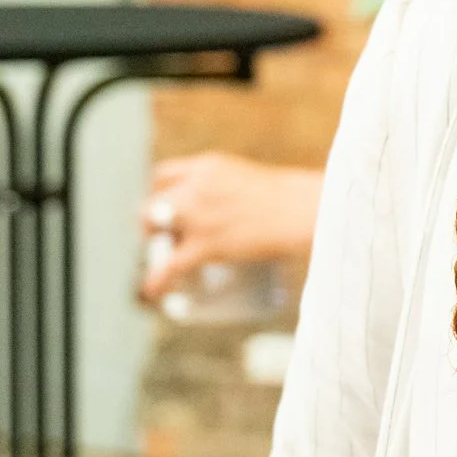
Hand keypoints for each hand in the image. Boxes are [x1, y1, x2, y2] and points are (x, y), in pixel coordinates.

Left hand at [139, 153, 322, 301]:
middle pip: (154, 202)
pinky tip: (153, 289)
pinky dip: (158, 278)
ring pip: (154, 228)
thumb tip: (213, 213)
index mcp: (207, 167)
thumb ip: (222, 190)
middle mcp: (196, 187)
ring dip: (156, 243)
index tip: (163, 204)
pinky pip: (170, 264)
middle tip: (162, 234)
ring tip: (162, 255)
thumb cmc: (288, 198)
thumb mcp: (246, 179)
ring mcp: (198, 215)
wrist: (303, 210)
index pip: (163, 175)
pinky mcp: (206, 243)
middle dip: (152, 220)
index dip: (159, 192)